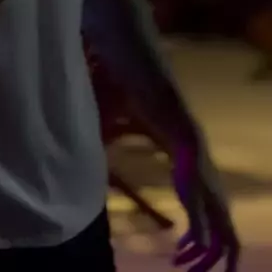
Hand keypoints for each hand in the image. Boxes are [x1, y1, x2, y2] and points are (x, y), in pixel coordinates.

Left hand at [172, 140, 239, 270]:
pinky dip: (190, 239)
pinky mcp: (200, 202)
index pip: (232, 244)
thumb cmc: (189, 170)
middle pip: (216, 247)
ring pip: (206, 238)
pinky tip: (178, 245)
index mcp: (221, 213)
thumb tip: (203, 246)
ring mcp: (210, 208)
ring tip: (174, 261)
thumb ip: (197, 221)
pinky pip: (199, 228)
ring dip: (193, 252)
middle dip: (203, 263)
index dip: (232, 263)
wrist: (187, 146)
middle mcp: (219, 213)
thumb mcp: (190, 197)